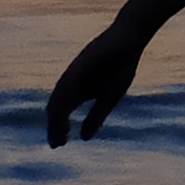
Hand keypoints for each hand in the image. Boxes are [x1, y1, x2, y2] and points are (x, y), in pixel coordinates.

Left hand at [42, 30, 144, 147]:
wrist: (129, 39)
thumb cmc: (120, 65)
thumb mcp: (109, 97)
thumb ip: (96, 116)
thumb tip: (84, 138)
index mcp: (77, 92)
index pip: (61, 114)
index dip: (59, 129)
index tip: (59, 145)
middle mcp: (70, 84)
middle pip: (56, 109)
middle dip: (55, 127)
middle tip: (56, 144)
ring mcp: (73, 74)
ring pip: (58, 100)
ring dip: (57, 117)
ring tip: (59, 133)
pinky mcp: (78, 66)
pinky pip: (66, 86)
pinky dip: (64, 101)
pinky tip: (64, 112)